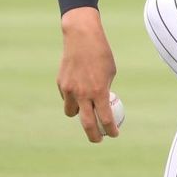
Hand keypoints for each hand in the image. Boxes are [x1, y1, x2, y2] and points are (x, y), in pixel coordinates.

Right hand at [57, 7, 118, 141]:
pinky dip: (72, 97)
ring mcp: (69, 90)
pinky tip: (77, 86)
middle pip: (87, 124)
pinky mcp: (61, 84)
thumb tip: (105, 103)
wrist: (81, 37)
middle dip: (93, 136)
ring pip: (71, 112)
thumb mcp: (110, 71)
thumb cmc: (101, 53)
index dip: (110, 130)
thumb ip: (105, 89)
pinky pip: (66, 97)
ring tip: (86, 106)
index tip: (114, 134)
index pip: (105, 118)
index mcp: (99, 91)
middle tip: (99, 139)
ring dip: (79, 113)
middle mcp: (83, 93)